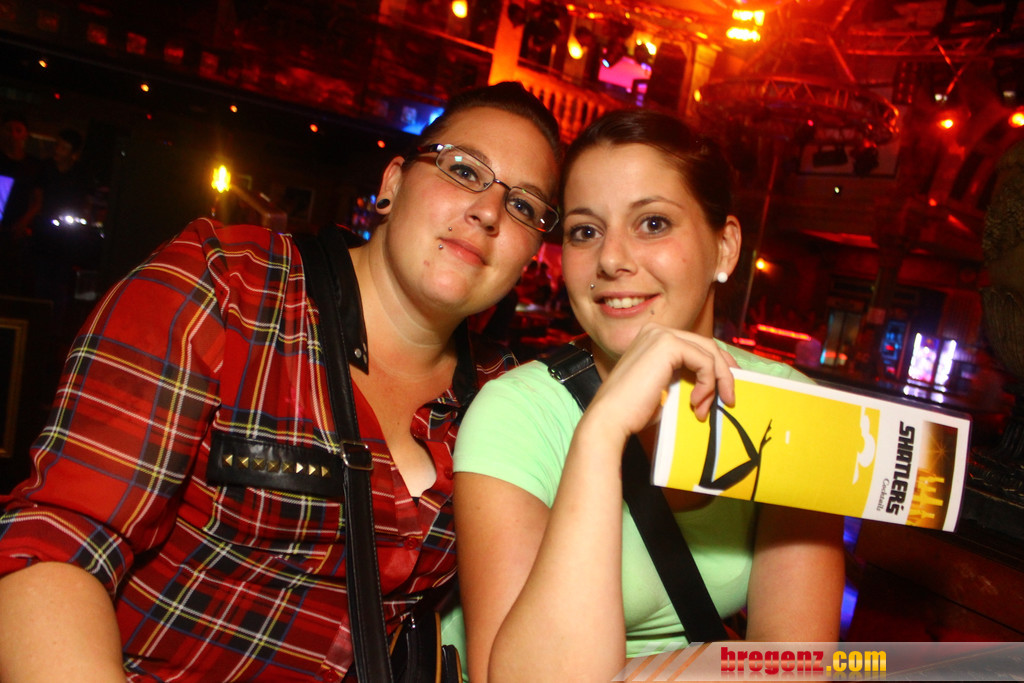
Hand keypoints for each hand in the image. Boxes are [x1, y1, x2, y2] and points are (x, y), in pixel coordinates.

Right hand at [583, 323, 737, 444]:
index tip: (726, 387)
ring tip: (706, 408)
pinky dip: (708, 383)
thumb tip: (712, 384)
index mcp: (652, 339)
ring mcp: (661, 334)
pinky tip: (696, 402)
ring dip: (716, 382)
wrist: (611, 419)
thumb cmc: (633, 411)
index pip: (695, 345)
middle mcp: (656, 331)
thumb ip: (684, 378)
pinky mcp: (668, 345)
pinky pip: (704, 362)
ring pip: (709, 353)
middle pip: (706, 345)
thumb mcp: (665, 389)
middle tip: (730, 396)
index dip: (716, 364)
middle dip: (724, 371)